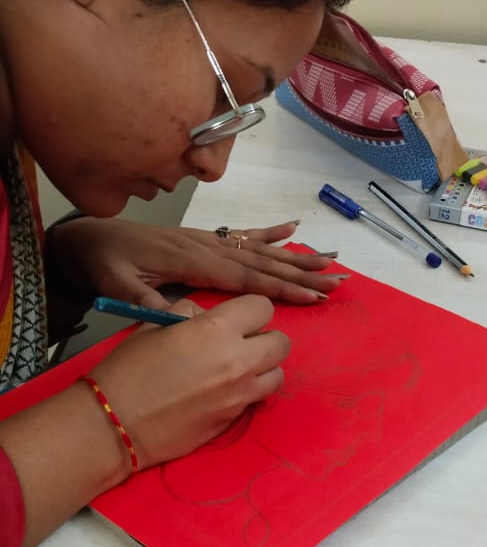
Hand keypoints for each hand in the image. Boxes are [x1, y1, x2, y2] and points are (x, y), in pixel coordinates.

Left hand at [48, 217, 343, 307]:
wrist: (88, 238)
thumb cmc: (104, 266)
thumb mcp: (118, 287)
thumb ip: (149, 302)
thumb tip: (185, 318)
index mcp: (192, 260)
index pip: (246, 278)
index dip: (280, 287)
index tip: (311, 296)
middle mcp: (207, 246)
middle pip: (263, 262)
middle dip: (302, 272)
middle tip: (337, 280)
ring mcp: (208, 239)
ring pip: (260, 249)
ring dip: (296, 255)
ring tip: (329, 259)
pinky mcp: (204, 237)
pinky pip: (243, 234)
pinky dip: (270, 232)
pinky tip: (293, 228)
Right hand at [94, 295, 289, 469]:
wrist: (115, 423)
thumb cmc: (128, 369)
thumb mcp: (153, 325)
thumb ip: (188, 313)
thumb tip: (206, 316)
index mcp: (216, 329)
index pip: (263, 306)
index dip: (251, 310)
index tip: (238, 318)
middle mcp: (238, 360)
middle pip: (282, 342)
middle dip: (265, 339)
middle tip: (241, 344)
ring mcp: (241, 394)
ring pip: (278, 374)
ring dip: (263, 369)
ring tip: (237, 371)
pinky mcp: (236, 419)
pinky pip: (258, 399)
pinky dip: (249, 393)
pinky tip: (224, 393)